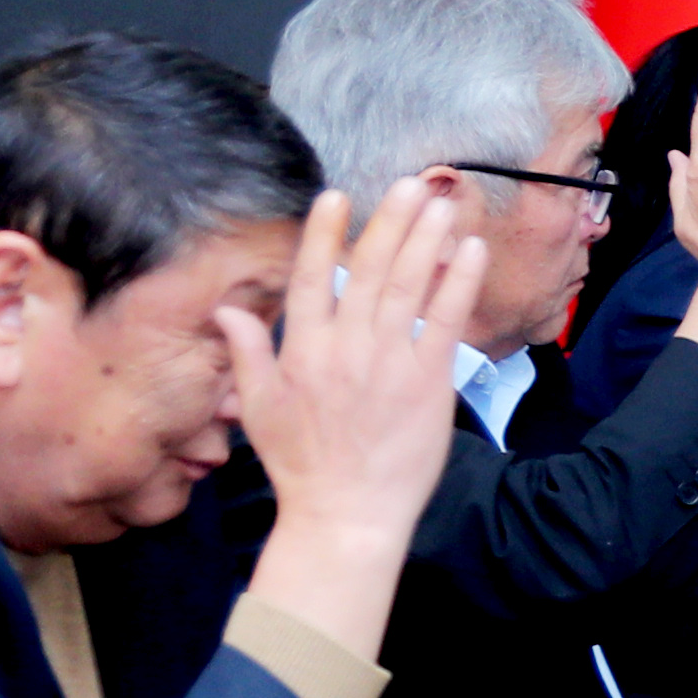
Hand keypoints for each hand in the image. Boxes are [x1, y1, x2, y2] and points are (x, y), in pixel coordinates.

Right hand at [227, 182, 484, 650]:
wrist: (345, 514)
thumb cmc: (301, 465)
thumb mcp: (258, 408)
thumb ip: (248, 353)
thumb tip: (226, 310)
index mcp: (301, 352)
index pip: (309, 277)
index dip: (322, 233)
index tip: (335, 196)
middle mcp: (344, 348)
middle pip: (367, 270)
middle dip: (388, 222)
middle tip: (408, 182)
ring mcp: (388, 363)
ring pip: (408, 286)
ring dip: (426, 239)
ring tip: (441, 201)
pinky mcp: (428, 381)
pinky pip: (445, 320)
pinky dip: (458, 282)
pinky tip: (470, 250)